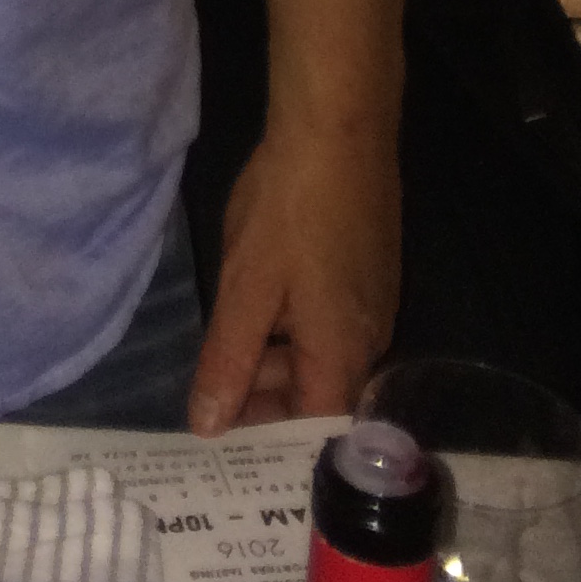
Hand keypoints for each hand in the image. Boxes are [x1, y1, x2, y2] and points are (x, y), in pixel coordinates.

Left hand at [187, 120, 400, 434]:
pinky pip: (330, 324)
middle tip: (211, 407)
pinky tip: (255, 313)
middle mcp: (370, 340)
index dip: (270, 445)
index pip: (313, 429)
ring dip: (275, 363)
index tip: (225, 453)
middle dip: (266, 403)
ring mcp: (373, 303)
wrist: (340, 128)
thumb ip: (228, 360)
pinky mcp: (369, 272)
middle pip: (320, 395)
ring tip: (223, 361)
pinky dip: (292, 331)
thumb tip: (207, 428)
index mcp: (343, 354)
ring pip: (322, 356)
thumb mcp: (246, 288)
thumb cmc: (289, 210)